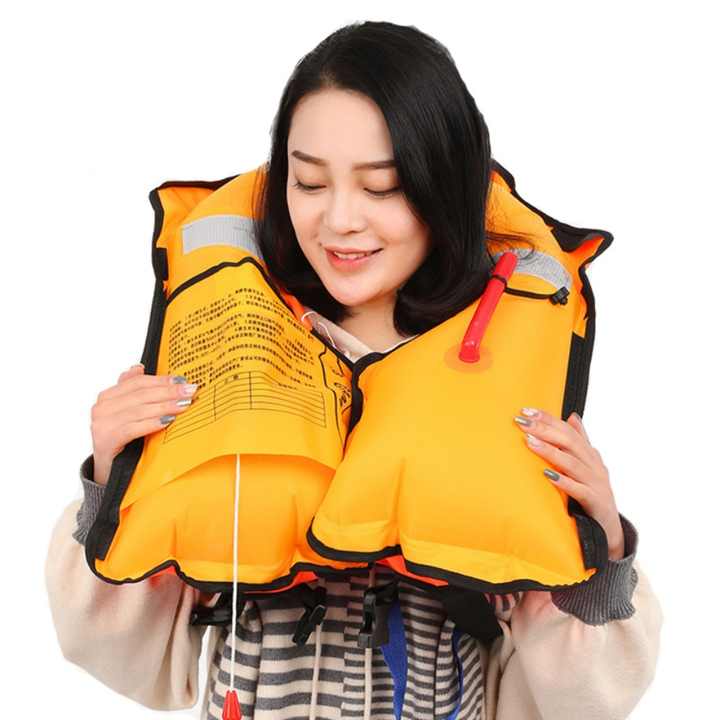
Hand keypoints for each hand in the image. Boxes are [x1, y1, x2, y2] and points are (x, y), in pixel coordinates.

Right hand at [90, 364, 198, 485]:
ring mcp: (101, 423)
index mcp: (107, 396)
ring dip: (165, 406)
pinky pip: (133, 428)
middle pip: (140, 394)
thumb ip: (133, 392)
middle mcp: (101, 407)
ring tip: (184, 405)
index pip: (137, 382)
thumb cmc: (124, 441)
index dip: (161, 380)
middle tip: (189, 391)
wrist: (108, 472)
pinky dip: (151, 423)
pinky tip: (167, 421)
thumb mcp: (130, 414)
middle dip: (168, 391)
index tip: (182, 380)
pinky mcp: (106, 439)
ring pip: (139, 409)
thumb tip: (139, 367)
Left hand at [513, 408, 624, 560]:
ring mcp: (596, 483)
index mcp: (589, 454)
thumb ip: (580, 441)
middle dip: (544, 429)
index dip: (548, 419)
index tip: (526, 410)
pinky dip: (564, 482)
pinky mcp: (596, 502)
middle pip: (569, 442)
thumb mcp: (586, 465)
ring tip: (529, 442)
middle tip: (522, 421)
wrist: (610, 529)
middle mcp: (594, 465)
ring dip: (550, 451)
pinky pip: (579, 491)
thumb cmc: (593, 493)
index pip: (568, 430)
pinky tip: (548, 476)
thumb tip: (572, 416)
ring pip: (572, 463)